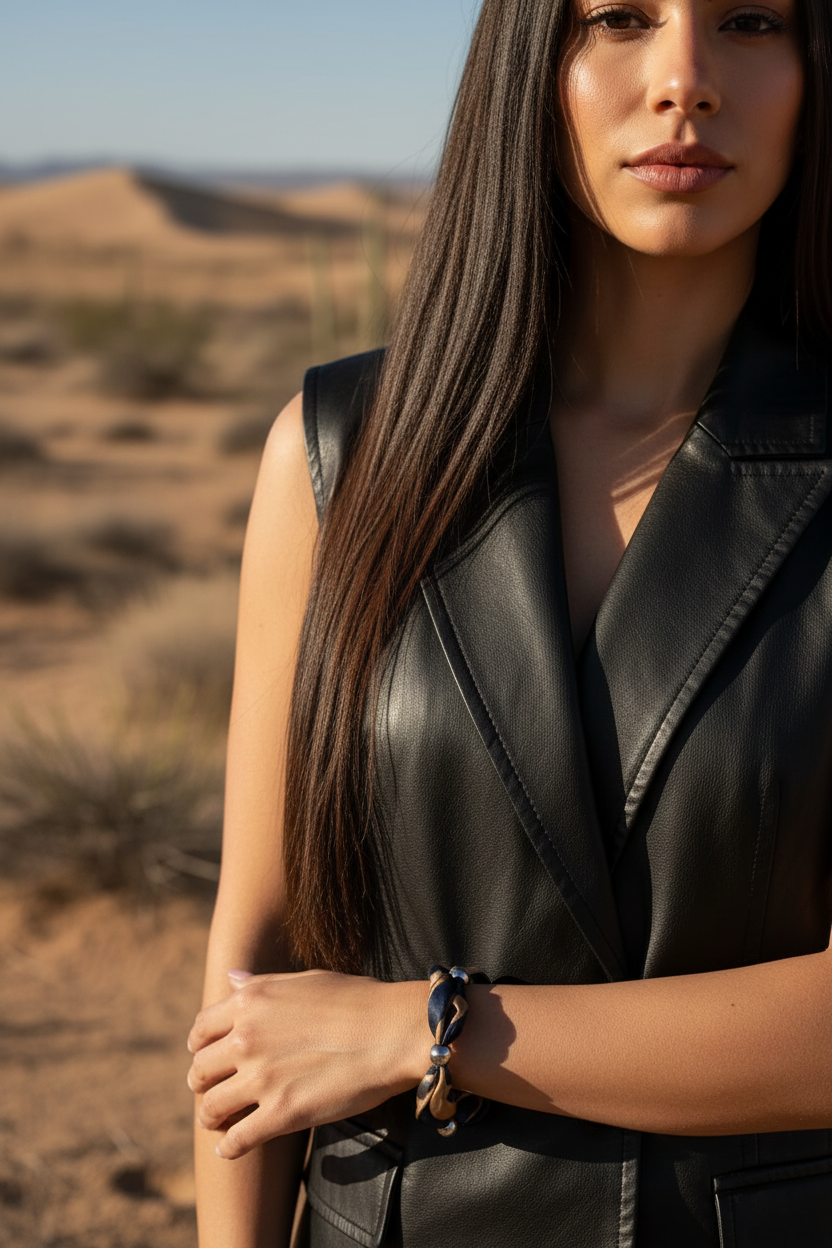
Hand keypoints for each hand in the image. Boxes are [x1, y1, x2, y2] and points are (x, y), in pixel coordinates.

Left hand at [187, 970, 424, 1158]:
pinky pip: (236, 1140)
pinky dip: (228, 1148)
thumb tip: (231, 980)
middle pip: (200, 1071)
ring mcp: (261, 1078)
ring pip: (211, 1107)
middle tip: (213, 1092)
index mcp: (250, 1003)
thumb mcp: (304, 980)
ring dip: (212, 1117)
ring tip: (220, 1123)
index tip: (208, 1057)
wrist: (392, 1031)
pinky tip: (231, 1148)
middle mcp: (246, 1038)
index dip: (200, 1047)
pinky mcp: (281, 1114)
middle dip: (203, 1084)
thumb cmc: (357, 1000)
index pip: (201, 1030)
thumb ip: (262, 984)